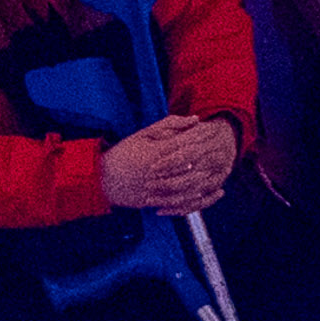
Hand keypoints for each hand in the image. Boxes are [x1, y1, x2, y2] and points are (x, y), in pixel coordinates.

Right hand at [99, 111, 239, 212]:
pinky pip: (173, 201)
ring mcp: (152, 186)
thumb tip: (195, 119)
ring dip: (198, 180)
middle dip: (204, 158)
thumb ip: (170, 126)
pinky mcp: (150, 200)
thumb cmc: (124, 152)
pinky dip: (188, 198)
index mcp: (153, 152)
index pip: (183, 143)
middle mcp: (154, 170)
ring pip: (182, 185)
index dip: (200, 137)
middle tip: (218, 153)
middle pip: (186, 164)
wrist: (101, 177)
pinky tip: (200, 193)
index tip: (212, 131)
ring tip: (210, 174)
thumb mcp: (143, 134)